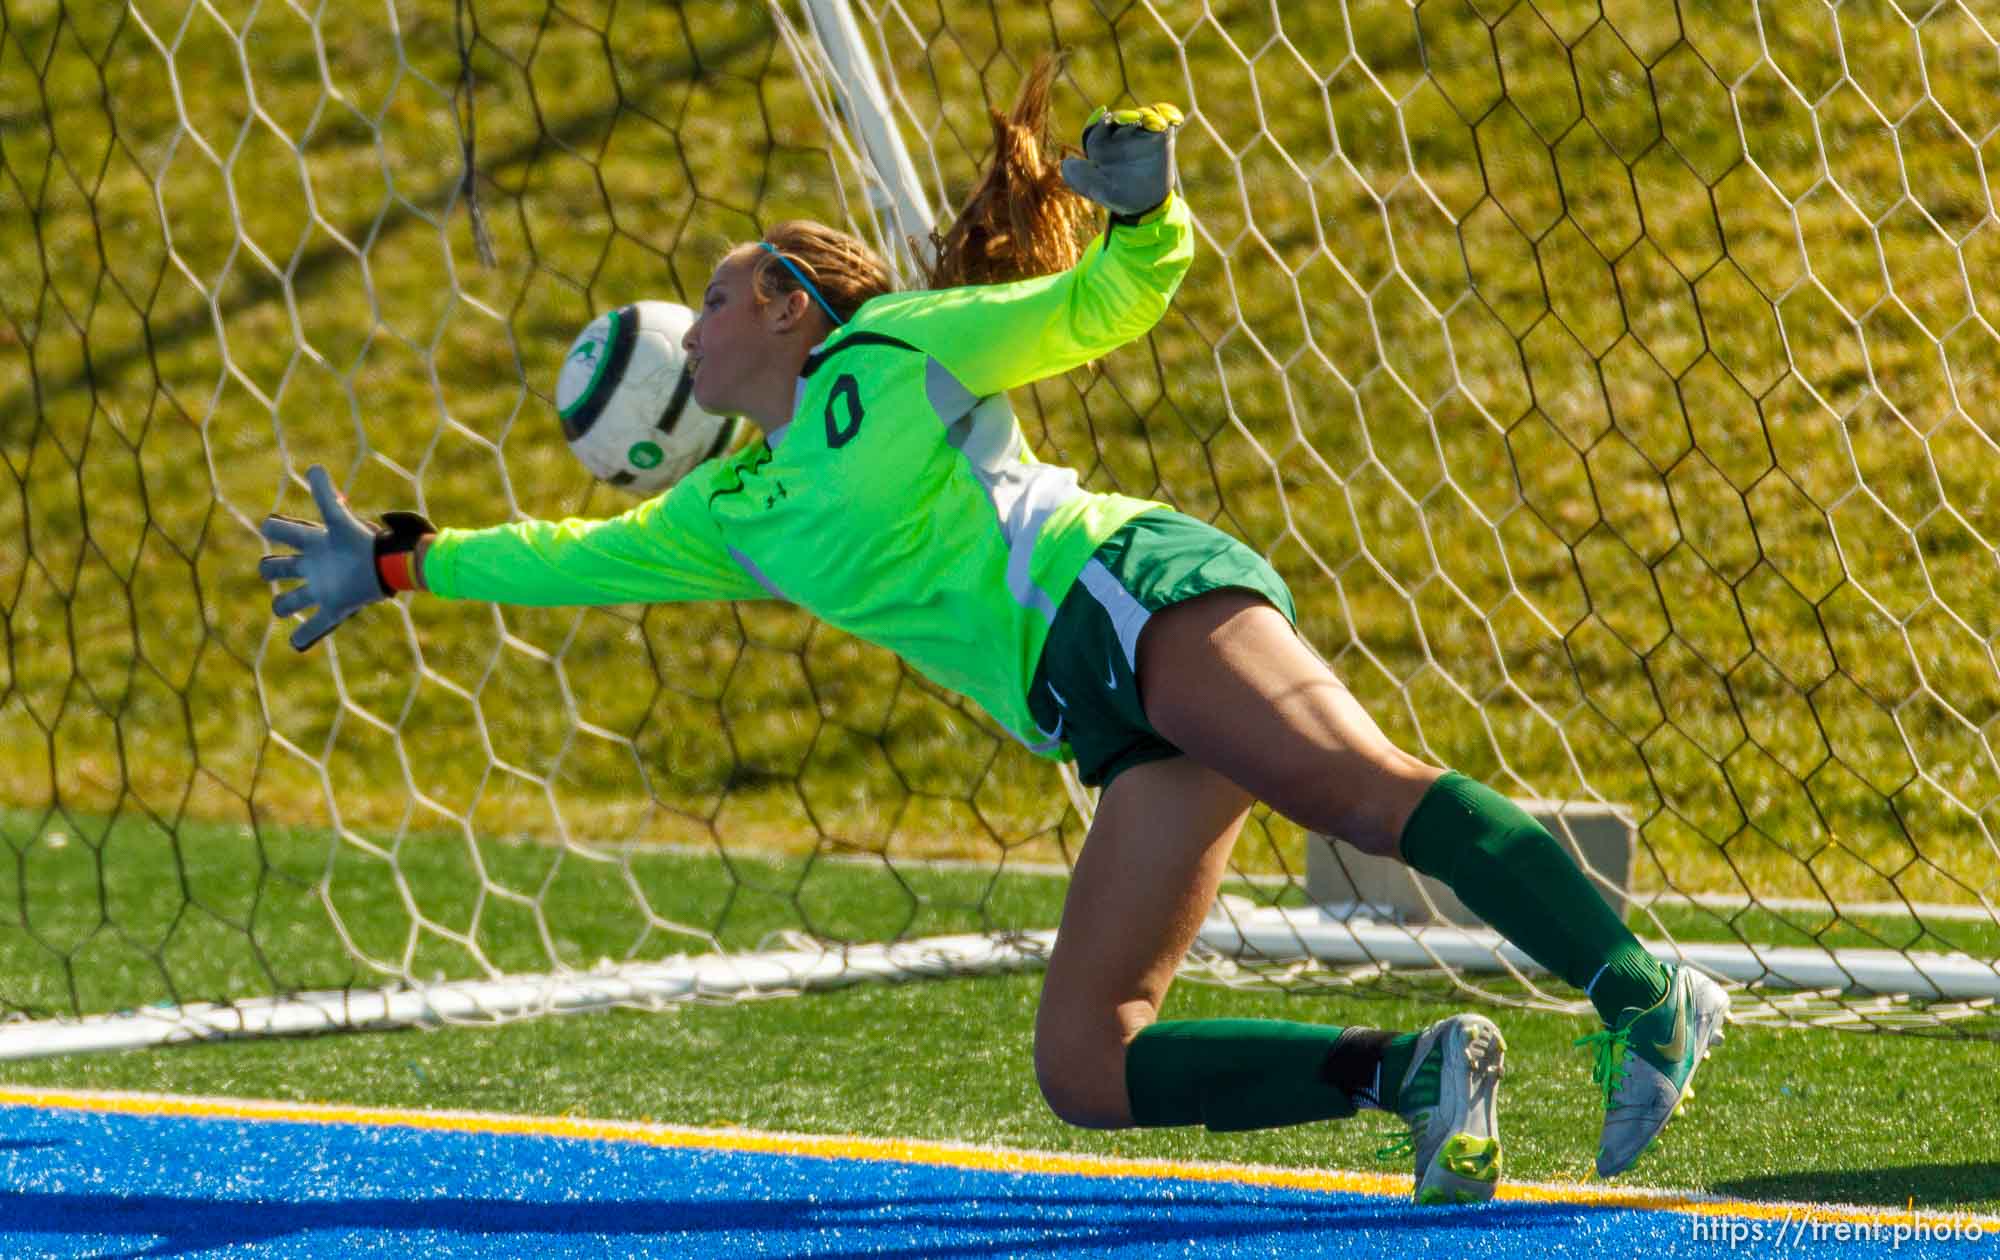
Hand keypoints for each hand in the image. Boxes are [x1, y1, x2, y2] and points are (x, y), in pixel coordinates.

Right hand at [258, 465, 432, 651]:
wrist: (394, 564)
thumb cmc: (366, 540)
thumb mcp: (340, 519)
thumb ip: (326, 496)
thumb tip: (314, 467)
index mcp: (313, 542)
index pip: (279, 531)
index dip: (272, 527)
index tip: (274, 527)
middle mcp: (313, 565)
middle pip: (275, 569)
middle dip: (269, 570)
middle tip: (279, 569)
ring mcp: (321, 588)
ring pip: (289, 601)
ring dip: (284, 605)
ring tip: (289, 606)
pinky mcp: (335, 607)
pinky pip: (315, 627)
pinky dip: (304, 637)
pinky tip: (296, 644)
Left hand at [1060, 102, 1183, 221]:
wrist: (1145, 204)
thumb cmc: (1118, 195)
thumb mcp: (1098, 190)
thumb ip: (1081, 179)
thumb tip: (1066, 164)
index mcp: (1102, 143)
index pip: (1098, 129)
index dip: (1099, 123)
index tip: (1105, 119)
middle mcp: (1120, 134)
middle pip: (1122, 118)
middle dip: (1125, 117)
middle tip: (1129, 120)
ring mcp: (1142, 132)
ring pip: (1144, 116)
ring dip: (1148, 116)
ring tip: (1152, 123)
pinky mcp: (1162, 134)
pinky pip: (1166, 120)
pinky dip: (1168, 116)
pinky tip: (1172, 120)